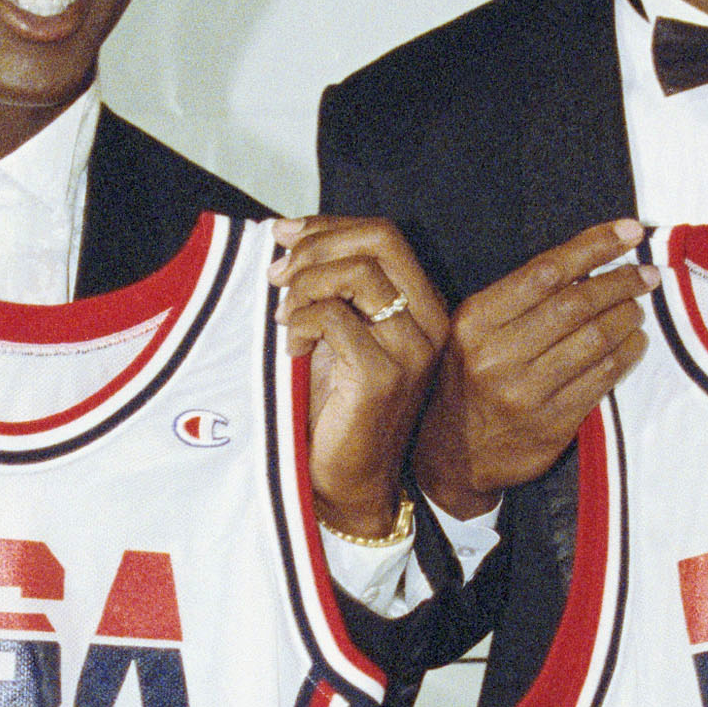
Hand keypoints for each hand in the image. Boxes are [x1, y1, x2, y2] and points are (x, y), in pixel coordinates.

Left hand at [271, 218, 448, 536]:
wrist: (347, 480)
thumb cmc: (336, 408)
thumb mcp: (338, 333)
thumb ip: (330, 287)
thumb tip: (288, 236)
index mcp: (423, 306)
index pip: (384, 235)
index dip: (329, 226)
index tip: (284, 235)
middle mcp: (430, 323)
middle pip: (379, 242)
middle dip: (318, 246)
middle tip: (277, 274)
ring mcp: (411, 350)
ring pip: (357, 275)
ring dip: (305, 285)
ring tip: (282, 313)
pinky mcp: (383, 377)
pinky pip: (335, 319)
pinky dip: (301, 322)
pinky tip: (291, 345)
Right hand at [411, 223, 655, 515]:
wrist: (451, 456)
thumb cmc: (468, 381)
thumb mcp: (472, 333)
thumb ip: (518, 299)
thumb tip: (588, 262)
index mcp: (475, 322)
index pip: (546, 271)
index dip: (594, 247)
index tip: (629, 232)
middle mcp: (497, 356)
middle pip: (577, 303)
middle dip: (621, 281)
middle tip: (646, 273)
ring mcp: (526, 393)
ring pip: (596, 339)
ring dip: (628, 316)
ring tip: (637, 307)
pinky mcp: (552, 424)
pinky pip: (603, 377)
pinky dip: (627, 353)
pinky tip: (634, 342)